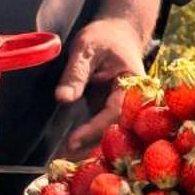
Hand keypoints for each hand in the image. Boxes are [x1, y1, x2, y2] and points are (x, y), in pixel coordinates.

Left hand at [55, 14, 148, 156]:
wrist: (117, 33)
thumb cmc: (104, 38)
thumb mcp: (86, 48)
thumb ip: (76, 73)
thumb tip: (62, 99)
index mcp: (133, 84)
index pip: (115, 112)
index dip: (94, 128)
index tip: (72, 140)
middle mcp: (133, 101)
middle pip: (115, 130)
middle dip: (91, 147)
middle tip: (64, 160)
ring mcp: (122, 108)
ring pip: (108, 134)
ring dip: (87, 148)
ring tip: (61, 161)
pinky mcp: (111, 112)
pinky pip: (101, 130)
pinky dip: (87, 140)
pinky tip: (68, 152)